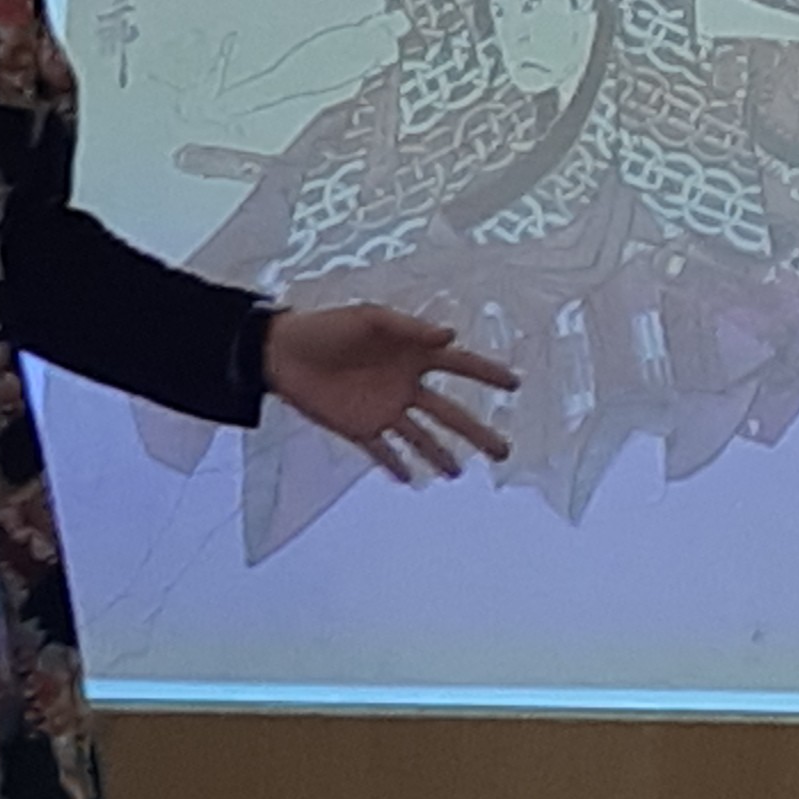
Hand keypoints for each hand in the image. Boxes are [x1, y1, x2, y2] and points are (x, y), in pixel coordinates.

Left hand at [265, 304, 518, 480]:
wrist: (284, 352)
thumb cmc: (329, 327)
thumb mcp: (370, 318)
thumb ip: (409, 327)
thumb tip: (449, 336)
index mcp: (413, 354)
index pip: (460, 365)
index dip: (488, 373)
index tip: (514, 384)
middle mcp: (406, 385)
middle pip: (449, 414)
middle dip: (477, 432)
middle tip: (503, 451)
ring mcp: (384, 409)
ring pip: (421, 438)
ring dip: (439, 456)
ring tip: (458, 474)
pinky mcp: (359, 429)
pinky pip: (382, 451)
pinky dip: (395, 465)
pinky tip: (410, 480)